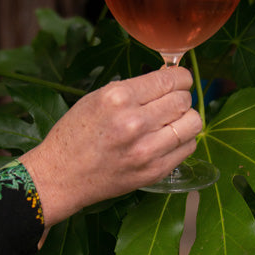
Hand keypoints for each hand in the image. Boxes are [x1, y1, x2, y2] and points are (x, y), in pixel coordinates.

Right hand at [20, 67, 201, 225]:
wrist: (61, 176)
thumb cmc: (75, 135)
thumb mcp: (96, 98)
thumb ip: (133, 89)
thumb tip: (167, 79)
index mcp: (118, 98)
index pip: (170, 79)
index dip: (180, 77)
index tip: (178, 80)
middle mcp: (135, 123)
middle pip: (183, 100)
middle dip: (181, 97)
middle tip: (170, 102)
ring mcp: (147, 150)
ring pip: (193, 123)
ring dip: (186, 119)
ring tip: (172, 121)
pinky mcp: (154, 171)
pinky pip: (188, 148)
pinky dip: (183, 140)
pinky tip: (167, 140)